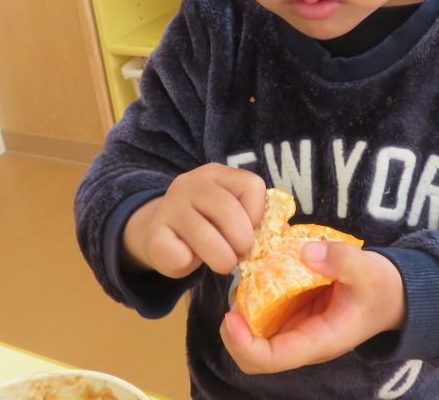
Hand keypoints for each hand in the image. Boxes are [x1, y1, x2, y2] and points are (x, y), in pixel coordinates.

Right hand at [123, 163, 265, 278]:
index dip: (257, 214)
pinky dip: (190, 265)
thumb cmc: (205, 224)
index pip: (251, 185)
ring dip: (221, 258)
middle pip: (228, 210)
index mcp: (216, 173)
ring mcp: (169, 207)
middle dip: (242, 241)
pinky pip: (180, 255)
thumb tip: (284, 231)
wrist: (159, 234)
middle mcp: (190, 183)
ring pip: (203, 234)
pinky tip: (189, 259)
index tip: (251, 230)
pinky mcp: (154, 235)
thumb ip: (252, 218)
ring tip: (223, 264)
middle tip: (239, 255)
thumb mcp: (228, 212)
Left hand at [220, 241, 404, 373]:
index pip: (273, 358)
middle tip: (231, 296)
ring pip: (257, 336)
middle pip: (256, 356)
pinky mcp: (296, 313)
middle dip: (235, 333)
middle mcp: (304, 340)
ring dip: (242, 313)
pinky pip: (266, 314)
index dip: (244, 344)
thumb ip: (341, 260)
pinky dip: (255, 297)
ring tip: (240, 279)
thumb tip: (307, 253)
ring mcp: (298, 329)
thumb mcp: (368, 270)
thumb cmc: (381, 287)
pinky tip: (255, 271)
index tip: (230, 316)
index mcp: (320, 341)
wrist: (393, 293)